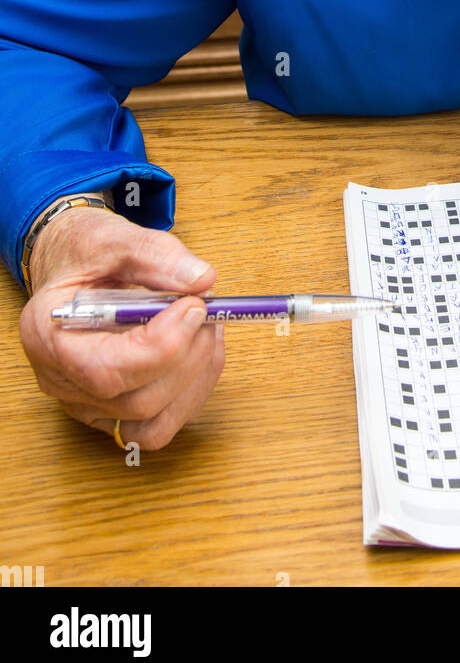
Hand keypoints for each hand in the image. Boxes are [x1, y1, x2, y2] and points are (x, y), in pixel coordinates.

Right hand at [19, 205, 224, 450]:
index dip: (162, 347)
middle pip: (137, 401)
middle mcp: (61, 381)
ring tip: (208, 328)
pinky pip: (160, 423)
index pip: (106, 370)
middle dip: (187, 358)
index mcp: (47, 335)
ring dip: (196, 378)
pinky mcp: (114, 411)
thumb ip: (156, 256)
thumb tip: (203, 281)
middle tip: (208, 311)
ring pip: (153, 424)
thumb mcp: (114, 238)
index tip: (194, 307)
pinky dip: (192, 390)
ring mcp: (87, 403)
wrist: (72, 266)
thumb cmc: (84, 254)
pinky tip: (200, 348)